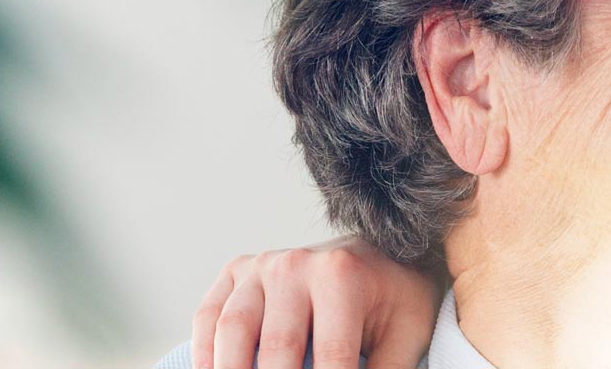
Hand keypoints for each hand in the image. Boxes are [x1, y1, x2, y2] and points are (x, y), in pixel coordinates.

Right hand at [190, 236, 440, 368]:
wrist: (378, 255)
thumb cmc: (393, 300)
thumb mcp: (405, 335)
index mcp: (341, 277)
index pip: (330, 357)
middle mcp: (296, 266)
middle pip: (277, 349)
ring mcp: (261, 266)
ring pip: (232, 331)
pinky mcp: (237, 271)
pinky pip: (208, 316)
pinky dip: (206, 353)